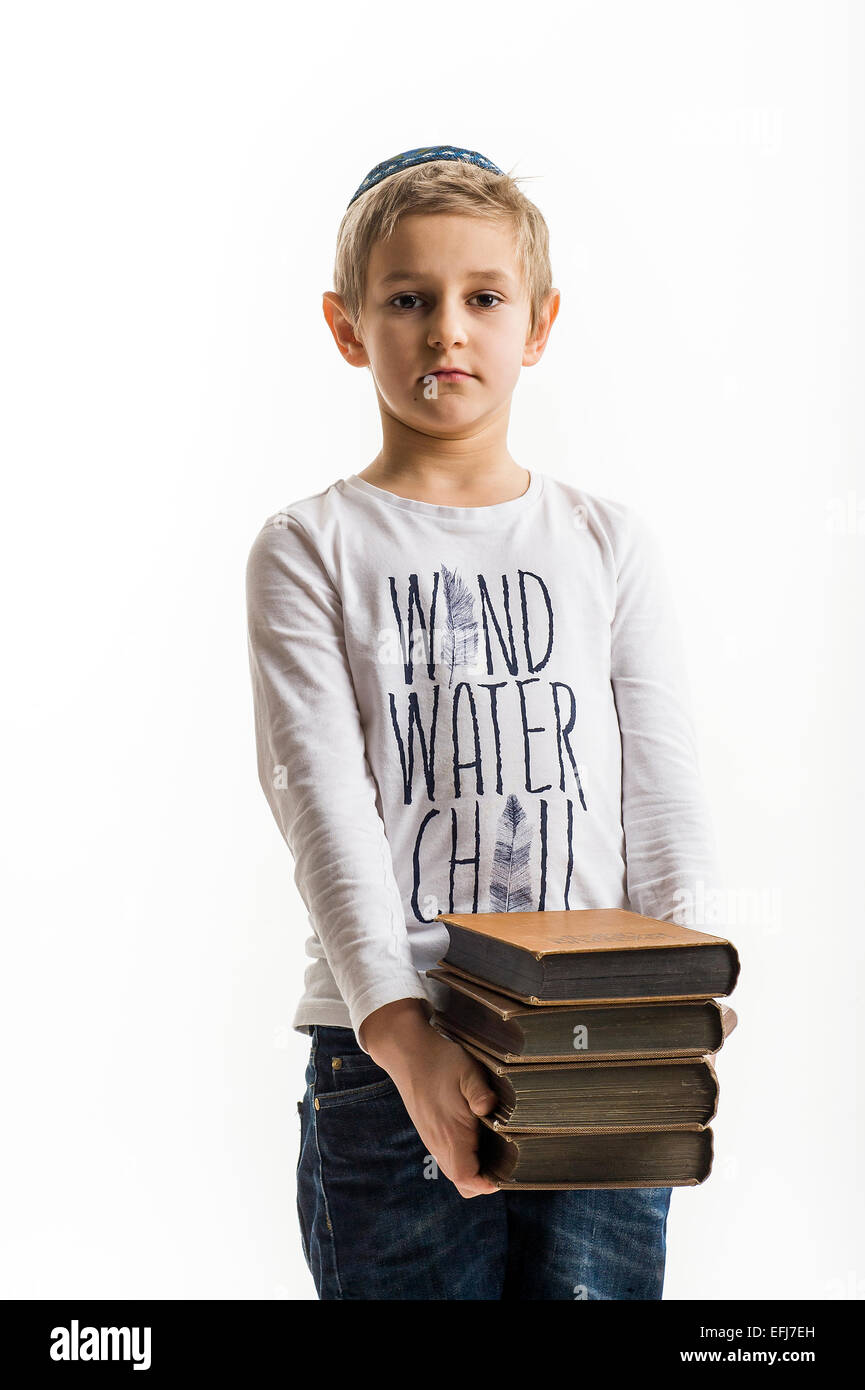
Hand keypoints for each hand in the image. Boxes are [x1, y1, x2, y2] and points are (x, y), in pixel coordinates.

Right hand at [362, 999, 500, 1198]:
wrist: (408, 1053)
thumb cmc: (440, 1061)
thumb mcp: (466, 1071)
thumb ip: (480, 1093)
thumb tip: (489, 1108)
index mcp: (450, 1134)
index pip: (465, 1177)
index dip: (484, 1184)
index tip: (501, 1176)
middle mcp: (438, 1142)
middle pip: (460, 1180)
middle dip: (481, 1181)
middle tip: (503, 1164)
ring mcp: (432, 1138)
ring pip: (452, 1169)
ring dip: (472, 1169)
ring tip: (494, 1151)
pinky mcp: (429, 1131)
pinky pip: (447, 1156)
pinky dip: (463, 1157)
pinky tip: (476, 1136)